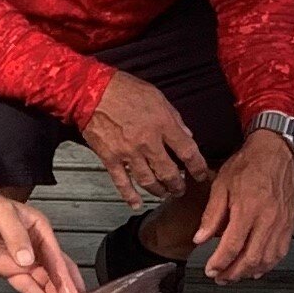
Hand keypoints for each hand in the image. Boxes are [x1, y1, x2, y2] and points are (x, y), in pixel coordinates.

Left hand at [0, 170, 83, 292]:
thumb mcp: (1, 215)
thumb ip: (16, 236)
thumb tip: (28, 259)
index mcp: (38, 228)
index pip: (56, 256)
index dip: (65, 276)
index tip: (72, 292)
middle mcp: (33, 244)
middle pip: (55, 270)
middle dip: (65, 288)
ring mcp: (21, 258)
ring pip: (43, 280)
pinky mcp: (8, 269)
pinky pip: (26, 285)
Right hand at [83, 68, 207, 204]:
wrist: (91, 91)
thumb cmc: (124, 89)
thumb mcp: (157, 97)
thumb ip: (173, 118)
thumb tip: (187, 135)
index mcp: (162, 124)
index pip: (188, 151)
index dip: (198, 166)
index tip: (202, 174)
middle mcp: (148, 142)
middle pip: (169, 172)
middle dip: (178, 185)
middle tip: (181, 189)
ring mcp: (128, 153)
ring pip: (148, 181)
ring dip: (159, 191)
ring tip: (164, 194)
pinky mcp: (110, 158)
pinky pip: (122, 182)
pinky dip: (130, 195)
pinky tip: (137, 203)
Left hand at [191, 127, 293, 286]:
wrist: (275, 152)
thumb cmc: (248, 165)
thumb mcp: (221, 185)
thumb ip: (211, 215)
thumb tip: (199, 239)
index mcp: (248, 208)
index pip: (232, 245)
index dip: (220, 263)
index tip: (210, 270)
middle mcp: (268, 218)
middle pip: (250, 258)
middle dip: (233, 273)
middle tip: (220, 277)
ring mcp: (281, 223)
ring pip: (267, 259)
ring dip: (249, 272)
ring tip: (234, 275)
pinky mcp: (289, 224)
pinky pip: (280, 252)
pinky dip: (267, 265)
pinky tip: (256, 269)